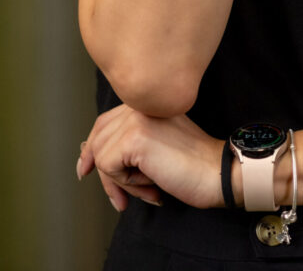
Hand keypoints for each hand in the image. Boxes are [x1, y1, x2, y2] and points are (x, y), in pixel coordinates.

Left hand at [77, 104, 223, 211]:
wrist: (217, 173)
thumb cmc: (192, 166)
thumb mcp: (154, 148)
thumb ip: (125, 144)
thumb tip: (87, 154)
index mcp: (147, 104)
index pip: (105, 122)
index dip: (92, 149)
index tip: (85, 170)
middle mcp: (140, 104)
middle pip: (98, 139)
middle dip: (107, 175)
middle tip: (122, 199)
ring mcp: (137, 118)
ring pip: (101, 155)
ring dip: (121, 182)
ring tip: (148, 187)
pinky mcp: (135, 137)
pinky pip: (108, 167)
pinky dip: (125, 184)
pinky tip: (151, 182)